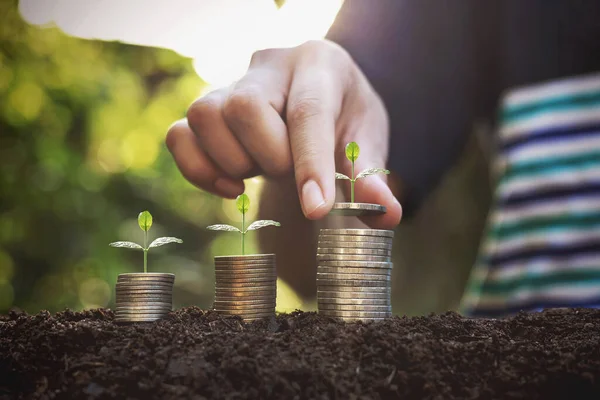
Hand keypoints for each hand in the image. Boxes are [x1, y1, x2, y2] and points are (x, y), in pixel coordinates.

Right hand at [166, 40, 401, 228]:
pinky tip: (231, 184)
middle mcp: (270, 64)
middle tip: (286, 171)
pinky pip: (179, 135)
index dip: (310, 163)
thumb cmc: (343, 122)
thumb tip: (388, 215)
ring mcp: (230, 83)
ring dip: (233, 162)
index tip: (316, 210)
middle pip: (245, 107)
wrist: (315, 107)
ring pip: (205, 115)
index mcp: (320, 64)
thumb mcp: (366, 142)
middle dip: (269, 157)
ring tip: (261, 171)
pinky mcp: (205, 108)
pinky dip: (199, 170)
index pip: (308, 111)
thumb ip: (372, 177)